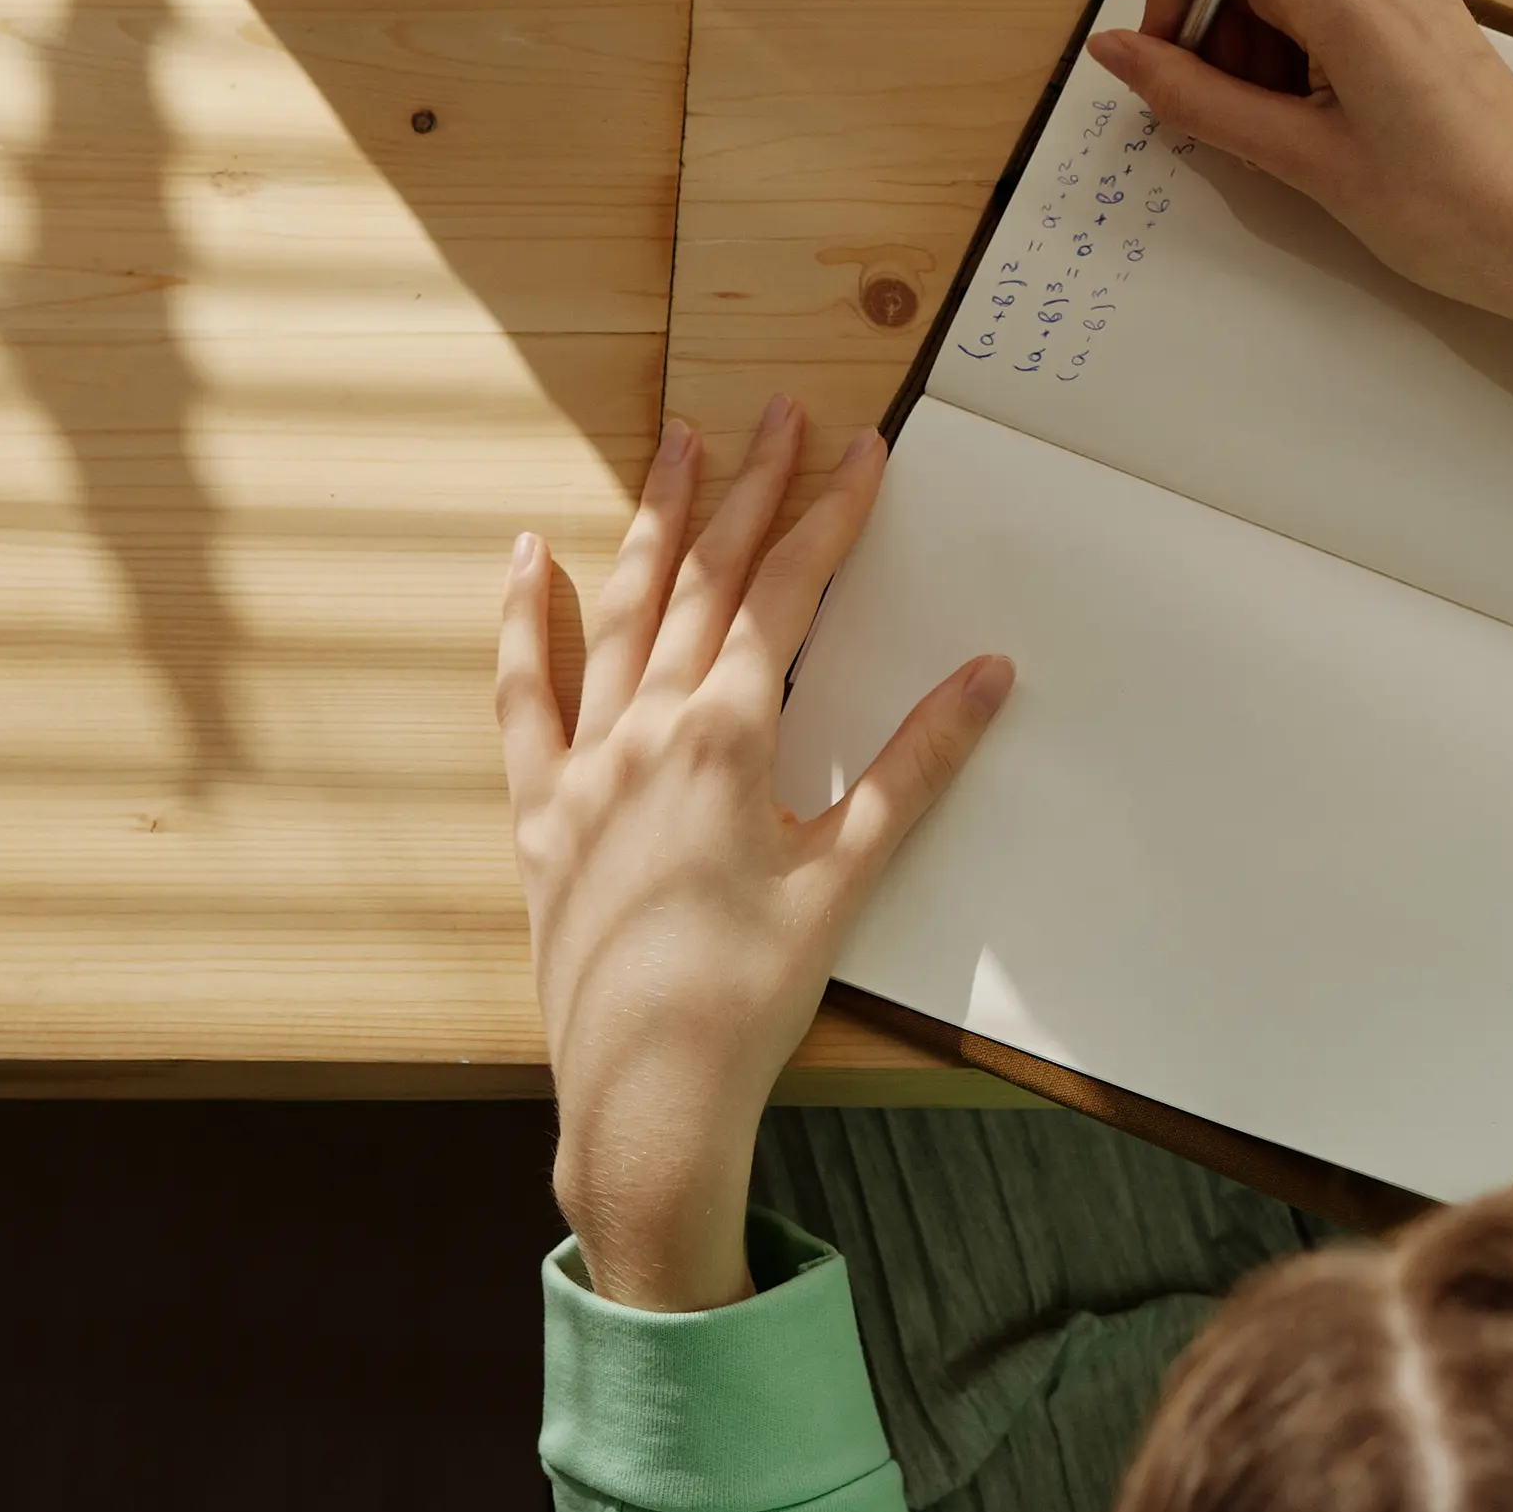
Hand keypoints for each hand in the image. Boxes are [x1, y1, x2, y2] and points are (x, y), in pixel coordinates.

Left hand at [495, 399, 1008, 1312]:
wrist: (648, 1099)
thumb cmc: (753, 998)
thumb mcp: (849, 876)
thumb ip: (916, 765)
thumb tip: (989, 672)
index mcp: (724, 737)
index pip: (785, 595)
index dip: (828, 515)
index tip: (862, 450)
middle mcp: (643, 730)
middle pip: (703, 580)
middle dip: (746, 490)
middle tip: (775, 412)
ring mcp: (581, 767)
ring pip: (618, 612)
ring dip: (654, 524)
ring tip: (677, 444)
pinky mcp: (539, 813)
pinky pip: (523, 696)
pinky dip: (526, 622)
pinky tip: (530, 558)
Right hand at [1092, 0, 1512, 475]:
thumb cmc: (1445, 209)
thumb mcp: (1298, 157)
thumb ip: (1192, 97)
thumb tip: (1114, 51)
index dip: (1168, 9)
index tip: (1178, 81)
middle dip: (1218, 45)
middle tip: (1251, 130)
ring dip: (1260, 60)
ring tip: (1302, 138)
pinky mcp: (1421, 3)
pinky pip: (1326, 8)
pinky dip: (1302, 60)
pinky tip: (1331, 125)